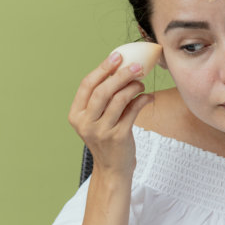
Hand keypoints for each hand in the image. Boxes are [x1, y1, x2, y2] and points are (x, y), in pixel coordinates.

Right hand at [68, 52, 152, 177]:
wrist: (112, 169)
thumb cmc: (106, 138)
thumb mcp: (96, 119)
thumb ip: (103, 97)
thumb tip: (120, 68)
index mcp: (76, 114)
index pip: (87, 85)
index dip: (103, 68)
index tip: (117, 56)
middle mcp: (85, 123)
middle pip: (103, 90)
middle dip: (121, 74)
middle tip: (137, 66)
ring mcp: (101, 131)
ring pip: (119, 99)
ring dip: (133, 87)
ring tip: (141, 83)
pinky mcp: (119, 136)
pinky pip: (132, 110)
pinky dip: (142, 100)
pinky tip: (148, 97)